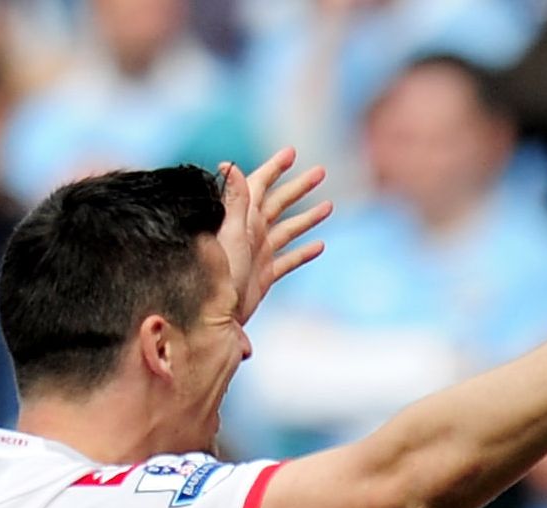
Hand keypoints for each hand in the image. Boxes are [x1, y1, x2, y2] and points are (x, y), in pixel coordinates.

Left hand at [217, 147, 332, 323]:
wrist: (219, 315)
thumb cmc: (221, 275)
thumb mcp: (231, 233)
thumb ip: (235, 200)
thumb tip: (230, 164)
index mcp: (243, 219)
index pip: (260, 185)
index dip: (275, 167)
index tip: (292, 152)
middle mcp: (252, 233)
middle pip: (280, 203)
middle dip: (300, 186)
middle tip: (320, 171)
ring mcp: (260, 254)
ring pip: (289, 229)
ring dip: (308, 217)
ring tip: (328, 205)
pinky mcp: (265, 276)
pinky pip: (288, 260)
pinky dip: (303, 253)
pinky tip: (319, 246)